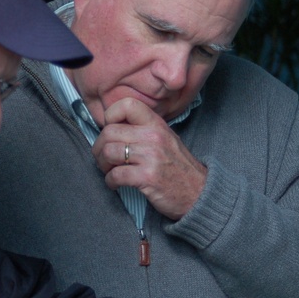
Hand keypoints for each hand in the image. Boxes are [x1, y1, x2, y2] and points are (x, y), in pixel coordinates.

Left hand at [92, 98, 206, 220]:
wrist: (199, 193)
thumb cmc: (178, 168)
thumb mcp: (166, 139)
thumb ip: (143, 130)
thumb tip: (113, 127)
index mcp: (157, 124)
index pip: (126, 104)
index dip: (110, 116)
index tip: (110, 132)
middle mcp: (153, 136)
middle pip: (109, 132)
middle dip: (99, 147)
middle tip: (102, 158)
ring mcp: (151, 156)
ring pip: (109, 152)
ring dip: (102, 165)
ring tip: (109, 171)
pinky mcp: (147, 177)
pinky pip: (115, 175)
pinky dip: (110, 181)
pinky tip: (115, 184)